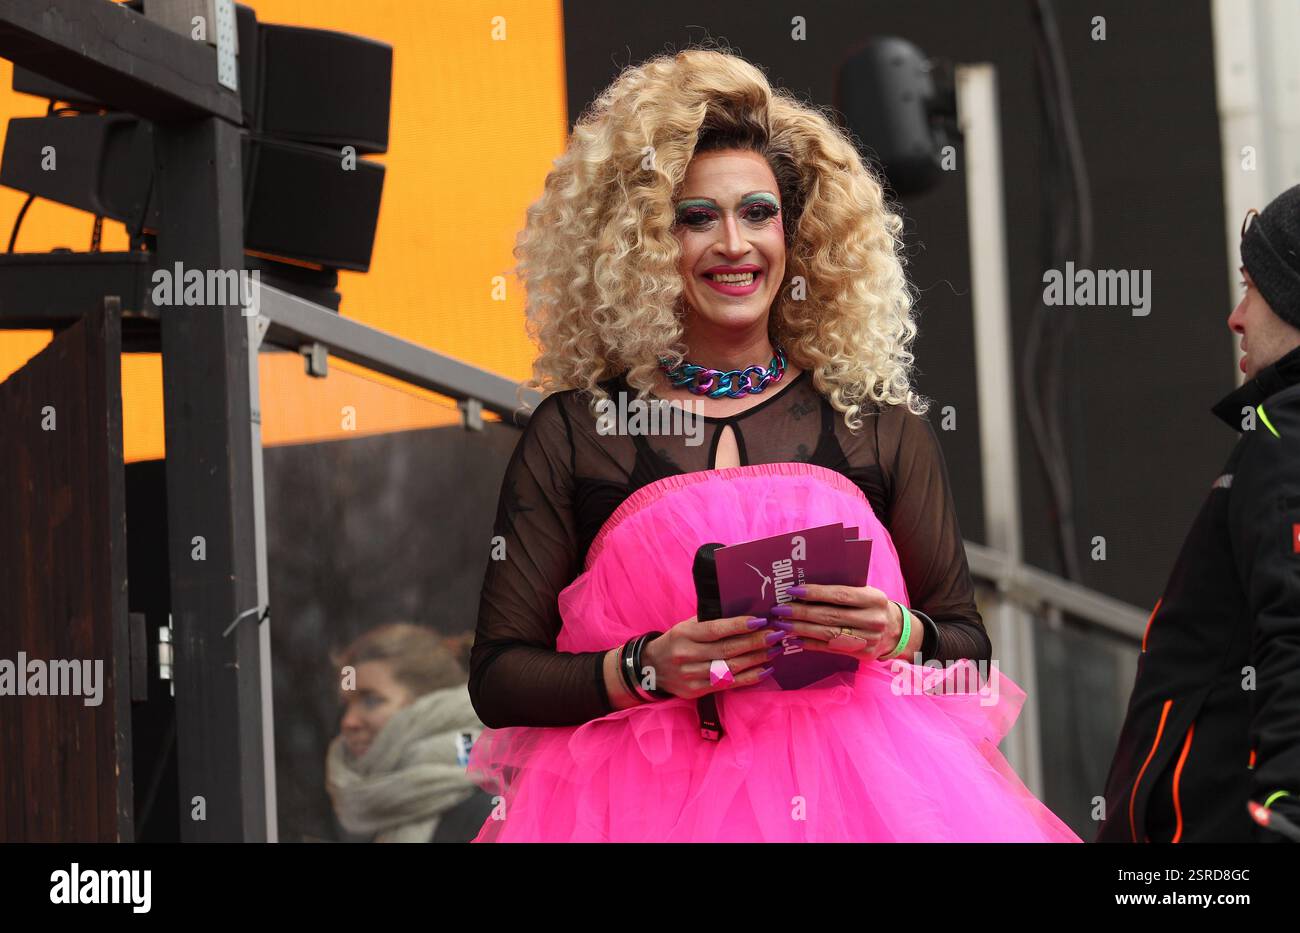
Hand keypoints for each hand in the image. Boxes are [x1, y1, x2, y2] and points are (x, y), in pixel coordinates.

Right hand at [640, 613, 782, 698]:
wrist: (651, 668)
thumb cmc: (677, 641)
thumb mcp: (687, 625)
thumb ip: (710, 621)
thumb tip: (746, 612)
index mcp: (684, 634)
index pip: (715, 630)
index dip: (739, 626)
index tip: (761, 620)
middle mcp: (687, 655)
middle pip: (727, 650)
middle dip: (755, 642)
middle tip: (776, 634)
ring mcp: (691, 676)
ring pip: (730, 669)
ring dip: (757, 659)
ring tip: (775, 650)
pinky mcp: (697, 691)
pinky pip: (728, 685)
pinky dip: (749, 678)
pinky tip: (765, 670)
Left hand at [766, 583, 906, 660]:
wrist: (895, 631)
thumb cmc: (871, 606)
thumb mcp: (865, 592)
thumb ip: (842, 589)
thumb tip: (803, 589)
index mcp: (874, 599)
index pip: (840, 595)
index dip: (815, 593)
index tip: (793, 590)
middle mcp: (874, 620)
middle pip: (830, 616)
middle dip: (801, 613)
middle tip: (780, 610)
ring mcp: (869, 639)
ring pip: (828, 634)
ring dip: (801, 629)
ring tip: (783, 624)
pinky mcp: (863, 654)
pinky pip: (831, 649)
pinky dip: (811, 644)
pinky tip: (795, 639)